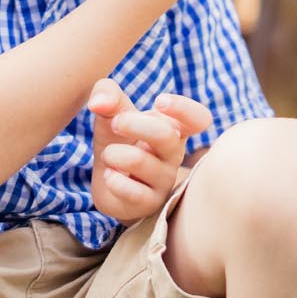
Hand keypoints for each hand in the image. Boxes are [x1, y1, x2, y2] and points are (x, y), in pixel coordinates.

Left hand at [86, 78, 213, 222]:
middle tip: (115, 122)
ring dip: (114, 153)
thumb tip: (98, 101)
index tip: (158, 101)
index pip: (198, 119)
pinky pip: (133, 192)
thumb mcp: (112, 113)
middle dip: (135, 124)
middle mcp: (173, 154)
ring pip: (141, 161)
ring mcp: (163, 180)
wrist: (110, 182)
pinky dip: (114, 180)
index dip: (184, 108)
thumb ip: (106, 95)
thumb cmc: (120, 140)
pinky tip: (109, 175)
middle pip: (166, 135)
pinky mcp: (148, 202)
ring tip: (107, 155)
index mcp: (173, 128)